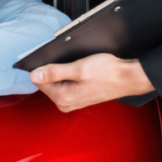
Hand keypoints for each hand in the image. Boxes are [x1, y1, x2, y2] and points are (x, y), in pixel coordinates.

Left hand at [30, 54, 154, 112]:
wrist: (127, 78)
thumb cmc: (107, 73)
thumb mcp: (78, 69)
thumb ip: (54, 72)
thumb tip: (34, 75)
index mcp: (62, 98)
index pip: (39, 80)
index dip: (44, 66)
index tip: (56, 58)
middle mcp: (65, 103)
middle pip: (47, 82)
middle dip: (54, 69)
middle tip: (71, 62)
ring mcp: (71, 102)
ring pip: (56, 82)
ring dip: (63, 72)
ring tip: (78, 66)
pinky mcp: (78, 97)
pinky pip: (65, 84)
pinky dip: (70, 76)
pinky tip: (81, 71)